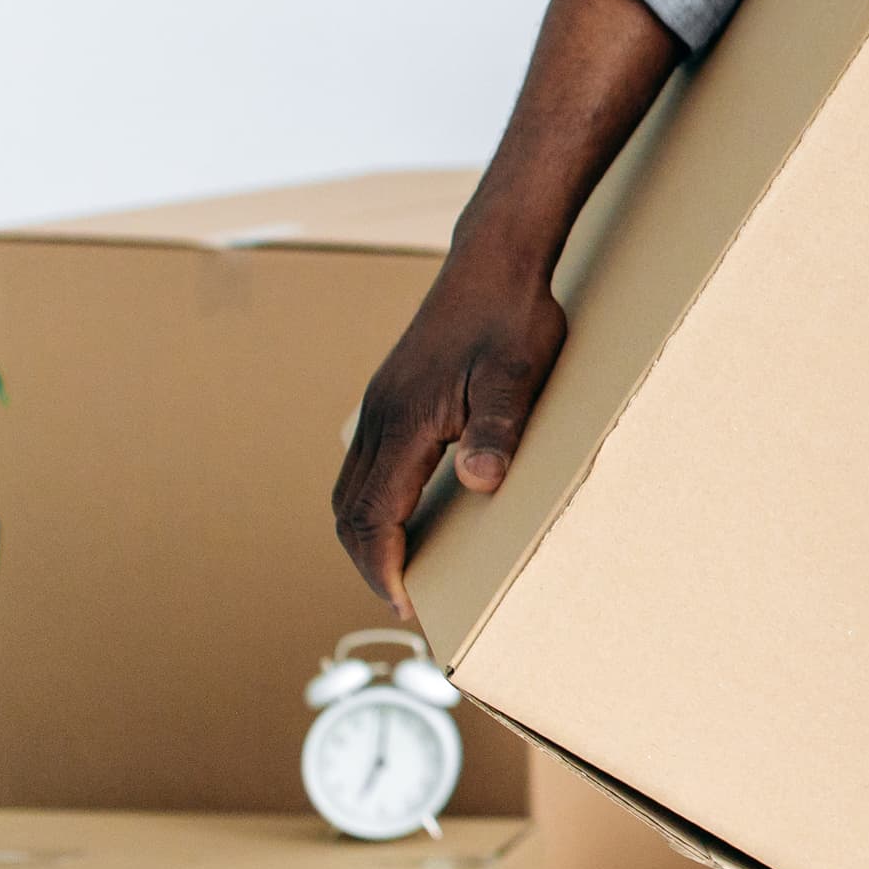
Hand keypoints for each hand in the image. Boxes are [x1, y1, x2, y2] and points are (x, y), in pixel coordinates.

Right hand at [331, 246, 565, 613]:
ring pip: (351, 488)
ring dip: (366, 533)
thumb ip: (498, 429)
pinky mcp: (392, 395)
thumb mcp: (519, 376)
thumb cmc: (512, 318)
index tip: (404, 606)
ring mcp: (382, 405)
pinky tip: (404, 511)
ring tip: (399, 568)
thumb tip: (479, 482)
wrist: (494, 262)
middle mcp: (380, 417)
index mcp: (404, 422)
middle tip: (402, 601)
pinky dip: (373, 502)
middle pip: (350, 510)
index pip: (374, 515)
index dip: (384, 567)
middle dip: (369, 561)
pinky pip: (366, 464)